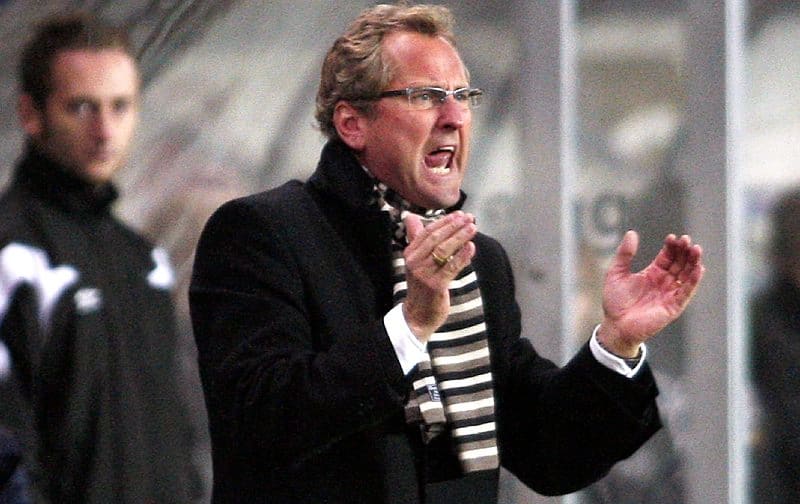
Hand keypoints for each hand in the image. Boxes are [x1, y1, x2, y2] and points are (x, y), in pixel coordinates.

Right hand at [402, 211, 476, 342]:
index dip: (444, 221)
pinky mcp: (435, 285)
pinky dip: (462, 256)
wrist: (417, 316)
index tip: (459, 214)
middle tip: (469, 218)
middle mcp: (414, 262)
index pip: (428, 232)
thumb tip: (410, 217)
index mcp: (410, 254)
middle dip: (454, 226)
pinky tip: (471, 247)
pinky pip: (451, 267)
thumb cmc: (421, 286)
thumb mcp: (415, 261)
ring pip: (444, 250)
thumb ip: (416, 239)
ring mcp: (424, 274)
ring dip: (460, 237)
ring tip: (472, 228)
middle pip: (436, 238)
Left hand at [598, 230, 704, 356]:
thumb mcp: (616, 272)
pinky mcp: (673, 306)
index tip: (673, 237)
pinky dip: (693, 280)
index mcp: (653, 273)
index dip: (671, 247)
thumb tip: (631, 233)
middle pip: (679, 263)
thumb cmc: (615, 301)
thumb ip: (624, 254)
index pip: (667, 256)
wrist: (615, 325)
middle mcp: (664, 282)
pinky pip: (686, 292)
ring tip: (696, 249)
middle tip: (687, 240)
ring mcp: (670, 294)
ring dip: (693, 262)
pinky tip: (699, 268)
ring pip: (686, 275)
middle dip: (684, 251)